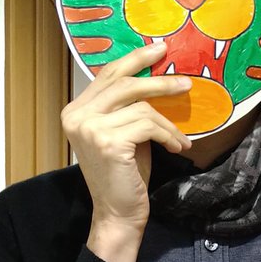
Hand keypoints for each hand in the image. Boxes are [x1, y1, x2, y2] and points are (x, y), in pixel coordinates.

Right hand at [61, 43, 191, 261]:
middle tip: (184, 83)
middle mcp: (76, 116)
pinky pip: (148, 126)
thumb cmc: (124, 174)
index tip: (159, 49)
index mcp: (76, 111)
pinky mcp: (108, 142)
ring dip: (167, 124)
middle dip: (158, 81)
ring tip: (179, 138)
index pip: (107, 75)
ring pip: (141, 108)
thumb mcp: (123, 132)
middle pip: (123, 83)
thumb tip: (156, 77)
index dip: (135, 59)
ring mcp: (90, 129)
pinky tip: (176, 147)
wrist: (117, 212)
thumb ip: (128, 107)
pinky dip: (167, 135)